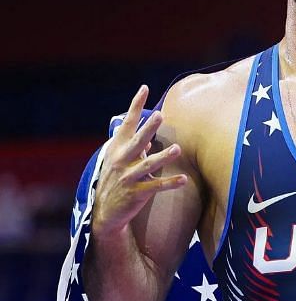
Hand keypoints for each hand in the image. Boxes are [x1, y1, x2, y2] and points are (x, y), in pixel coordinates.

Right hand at [91, 85, 188, 236]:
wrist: (106, 212)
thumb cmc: (116, 180)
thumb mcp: (119, 159)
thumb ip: (134, 145)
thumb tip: (146, 133)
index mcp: (118, 148)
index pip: (127, 122)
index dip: (135, 105)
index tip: (144, 88)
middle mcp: (121, 160)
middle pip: (137, 141)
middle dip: (148, 128)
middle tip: (160, 115)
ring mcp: (128, 177)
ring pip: (147, 164)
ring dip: (162, 156)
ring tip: (177, 148)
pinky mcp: (136, 193)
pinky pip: (156, 187)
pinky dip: (170, 183)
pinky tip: (184, 179)